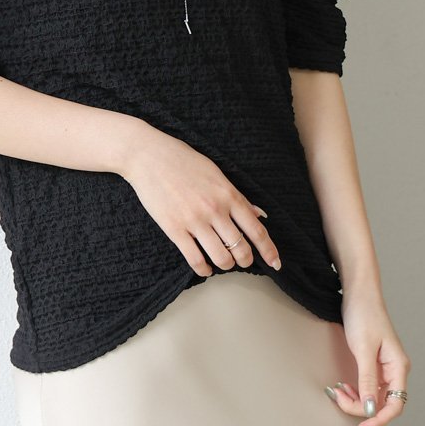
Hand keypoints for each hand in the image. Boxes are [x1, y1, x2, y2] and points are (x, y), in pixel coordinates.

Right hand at [122, 128, 280, 276]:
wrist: (148, 155)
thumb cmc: (182, 160)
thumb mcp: (216, 172)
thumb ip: (238, 195)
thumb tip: (259, 214)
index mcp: (228, 194)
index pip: (257, 230)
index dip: (269, 250)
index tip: (276, 263)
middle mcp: (215, 209)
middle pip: (241, 248)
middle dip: (246, 260)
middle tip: (243, 260)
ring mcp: (194, 221)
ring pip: (221, 258)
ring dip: (226, 264)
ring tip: (223, 261)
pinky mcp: (174, 229)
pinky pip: (195, 260)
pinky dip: (204, 269)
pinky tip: (205, 267)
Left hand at [328, 291, 410, 425]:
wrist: (358, 292)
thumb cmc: (364, 315)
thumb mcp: (363, 348)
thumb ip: (367, 380)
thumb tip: (371, 408)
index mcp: (398, 367)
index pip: (395, 405)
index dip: (379, 420)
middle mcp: (394, 371)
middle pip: (383, 404)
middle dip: (361, 408)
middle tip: (340, 399)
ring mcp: (384, 368)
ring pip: (373, 397)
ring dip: (357, 400)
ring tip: (339, 392)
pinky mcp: (374, 364)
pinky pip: (367, 387)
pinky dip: (355, 391)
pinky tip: (344, 387)